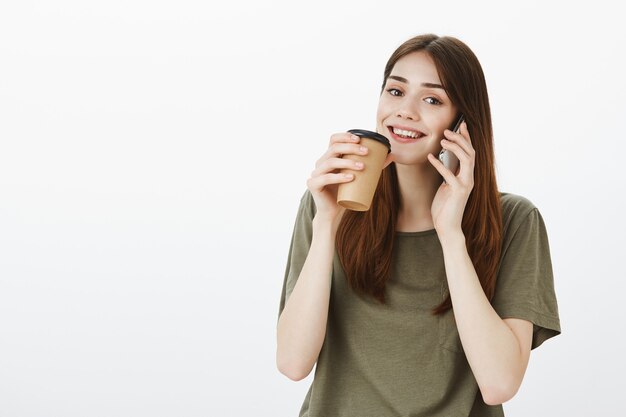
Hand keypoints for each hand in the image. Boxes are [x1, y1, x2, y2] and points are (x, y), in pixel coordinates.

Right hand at [307, 132, 393, 223]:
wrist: (334, 212)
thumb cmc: (347, 193)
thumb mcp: (359, 176)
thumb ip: (372, 165)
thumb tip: (391, 155)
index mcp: (330, 157)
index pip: (334, 140)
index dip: (345, 136)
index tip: (360, 139)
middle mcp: (321, 163)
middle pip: (334, 148)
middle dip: (351, 148)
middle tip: (366, 152)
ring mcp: (316, 173)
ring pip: (330, 162)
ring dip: (347, 162)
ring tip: (362, 167)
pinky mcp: (313, 185)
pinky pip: (325, 178)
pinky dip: (338, 177)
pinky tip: (350, 177)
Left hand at [426, 121, 474, 237]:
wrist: (448, 227)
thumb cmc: (445, 207)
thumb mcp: (446, 186)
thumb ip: (448, 174)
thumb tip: (444, 160)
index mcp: (467, 176)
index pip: (470, 152)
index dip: (467, 138)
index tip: (461, 125)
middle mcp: (469, 178)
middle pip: (471, 152)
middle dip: (461, 139)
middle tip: (448, 130)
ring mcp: (466, 184)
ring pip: (467, 160)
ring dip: (456, 147)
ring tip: (443, 140)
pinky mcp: (458, 191)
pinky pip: (449, 174)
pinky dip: (440, 164)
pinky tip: (431, 157)